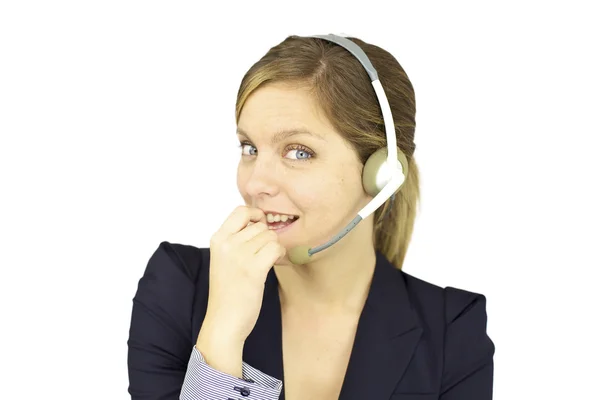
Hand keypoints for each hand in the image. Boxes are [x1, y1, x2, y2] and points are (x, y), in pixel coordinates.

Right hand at [200, 205, 285, 343]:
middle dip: (266, 238)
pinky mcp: (253, 269)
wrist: (224, 321)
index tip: (259, 228)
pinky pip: (276, 248)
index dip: (255, 215)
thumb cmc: (228, 291)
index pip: (241, 210)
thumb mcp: (224, 258)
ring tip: (264, 263)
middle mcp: (227, 244)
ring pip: (270, 236)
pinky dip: (279, 255)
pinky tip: (271, 265)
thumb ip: (237, 239)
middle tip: (260, 256)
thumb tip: (261, 221)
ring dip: (273, 248)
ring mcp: (240, 255)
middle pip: (260, 226)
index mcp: (218, 239)